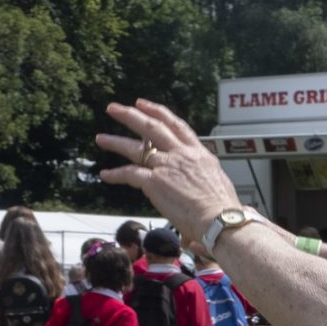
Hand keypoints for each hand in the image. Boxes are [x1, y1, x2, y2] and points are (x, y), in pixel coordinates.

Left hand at [97, 99, 239, 243]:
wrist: (221, 221)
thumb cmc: (225, 211)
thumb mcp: (219, 183)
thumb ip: (204, 179)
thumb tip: (200, 186)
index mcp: (198, 154)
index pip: (175, 125)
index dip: (157, 112)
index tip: (142, 104)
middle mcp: (181, 155)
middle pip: (151, 127)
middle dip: (130, 115)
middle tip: (114, 108)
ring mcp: (166, 166)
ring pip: (135, 148)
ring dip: (115, 141)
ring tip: (101, 138)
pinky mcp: (155, 182)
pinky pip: (129, 174)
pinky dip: (116, 175)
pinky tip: (106, 175)